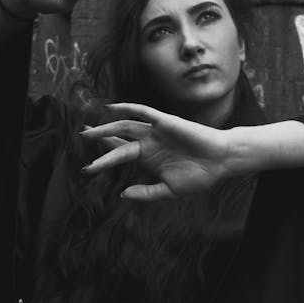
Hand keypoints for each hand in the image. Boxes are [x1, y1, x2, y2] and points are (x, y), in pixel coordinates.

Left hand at [80, 104, 231, 200]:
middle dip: (100, 138)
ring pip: (125, 126)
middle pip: (118, 138)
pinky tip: (111, 108)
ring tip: (88, 132)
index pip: (121, 154)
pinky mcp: (165, 122)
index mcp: (149, 159)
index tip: (87, 168)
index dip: (103, 159)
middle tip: (82, 137)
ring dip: (106, 128)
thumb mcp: (170, 191)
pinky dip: (127, 108)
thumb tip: (122, 194)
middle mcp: (150, 143)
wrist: (221, 162)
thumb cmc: (200, 176)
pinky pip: (143, 112)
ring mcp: (156, 132)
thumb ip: (147, 193)